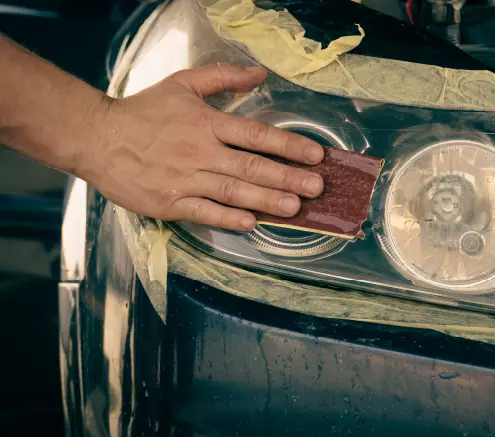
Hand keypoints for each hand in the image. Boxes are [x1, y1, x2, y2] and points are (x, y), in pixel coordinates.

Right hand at [81, 63, 324, 230]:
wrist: (96, 137)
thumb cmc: (142, 112)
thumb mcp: (183, 85)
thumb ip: (223, 77)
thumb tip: (259, 74)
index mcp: (206, 123)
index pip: (256, 134)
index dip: (289, 145)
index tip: (315, 155)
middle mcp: (200, 151)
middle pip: (251, 166)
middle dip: (287, 178)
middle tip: (316, 187)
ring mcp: (185, 178)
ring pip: (233, 190)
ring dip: (266, 200)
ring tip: (294, 208)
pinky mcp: (169, 201)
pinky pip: (203, 212)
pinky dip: (226, 218)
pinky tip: (250, 223)